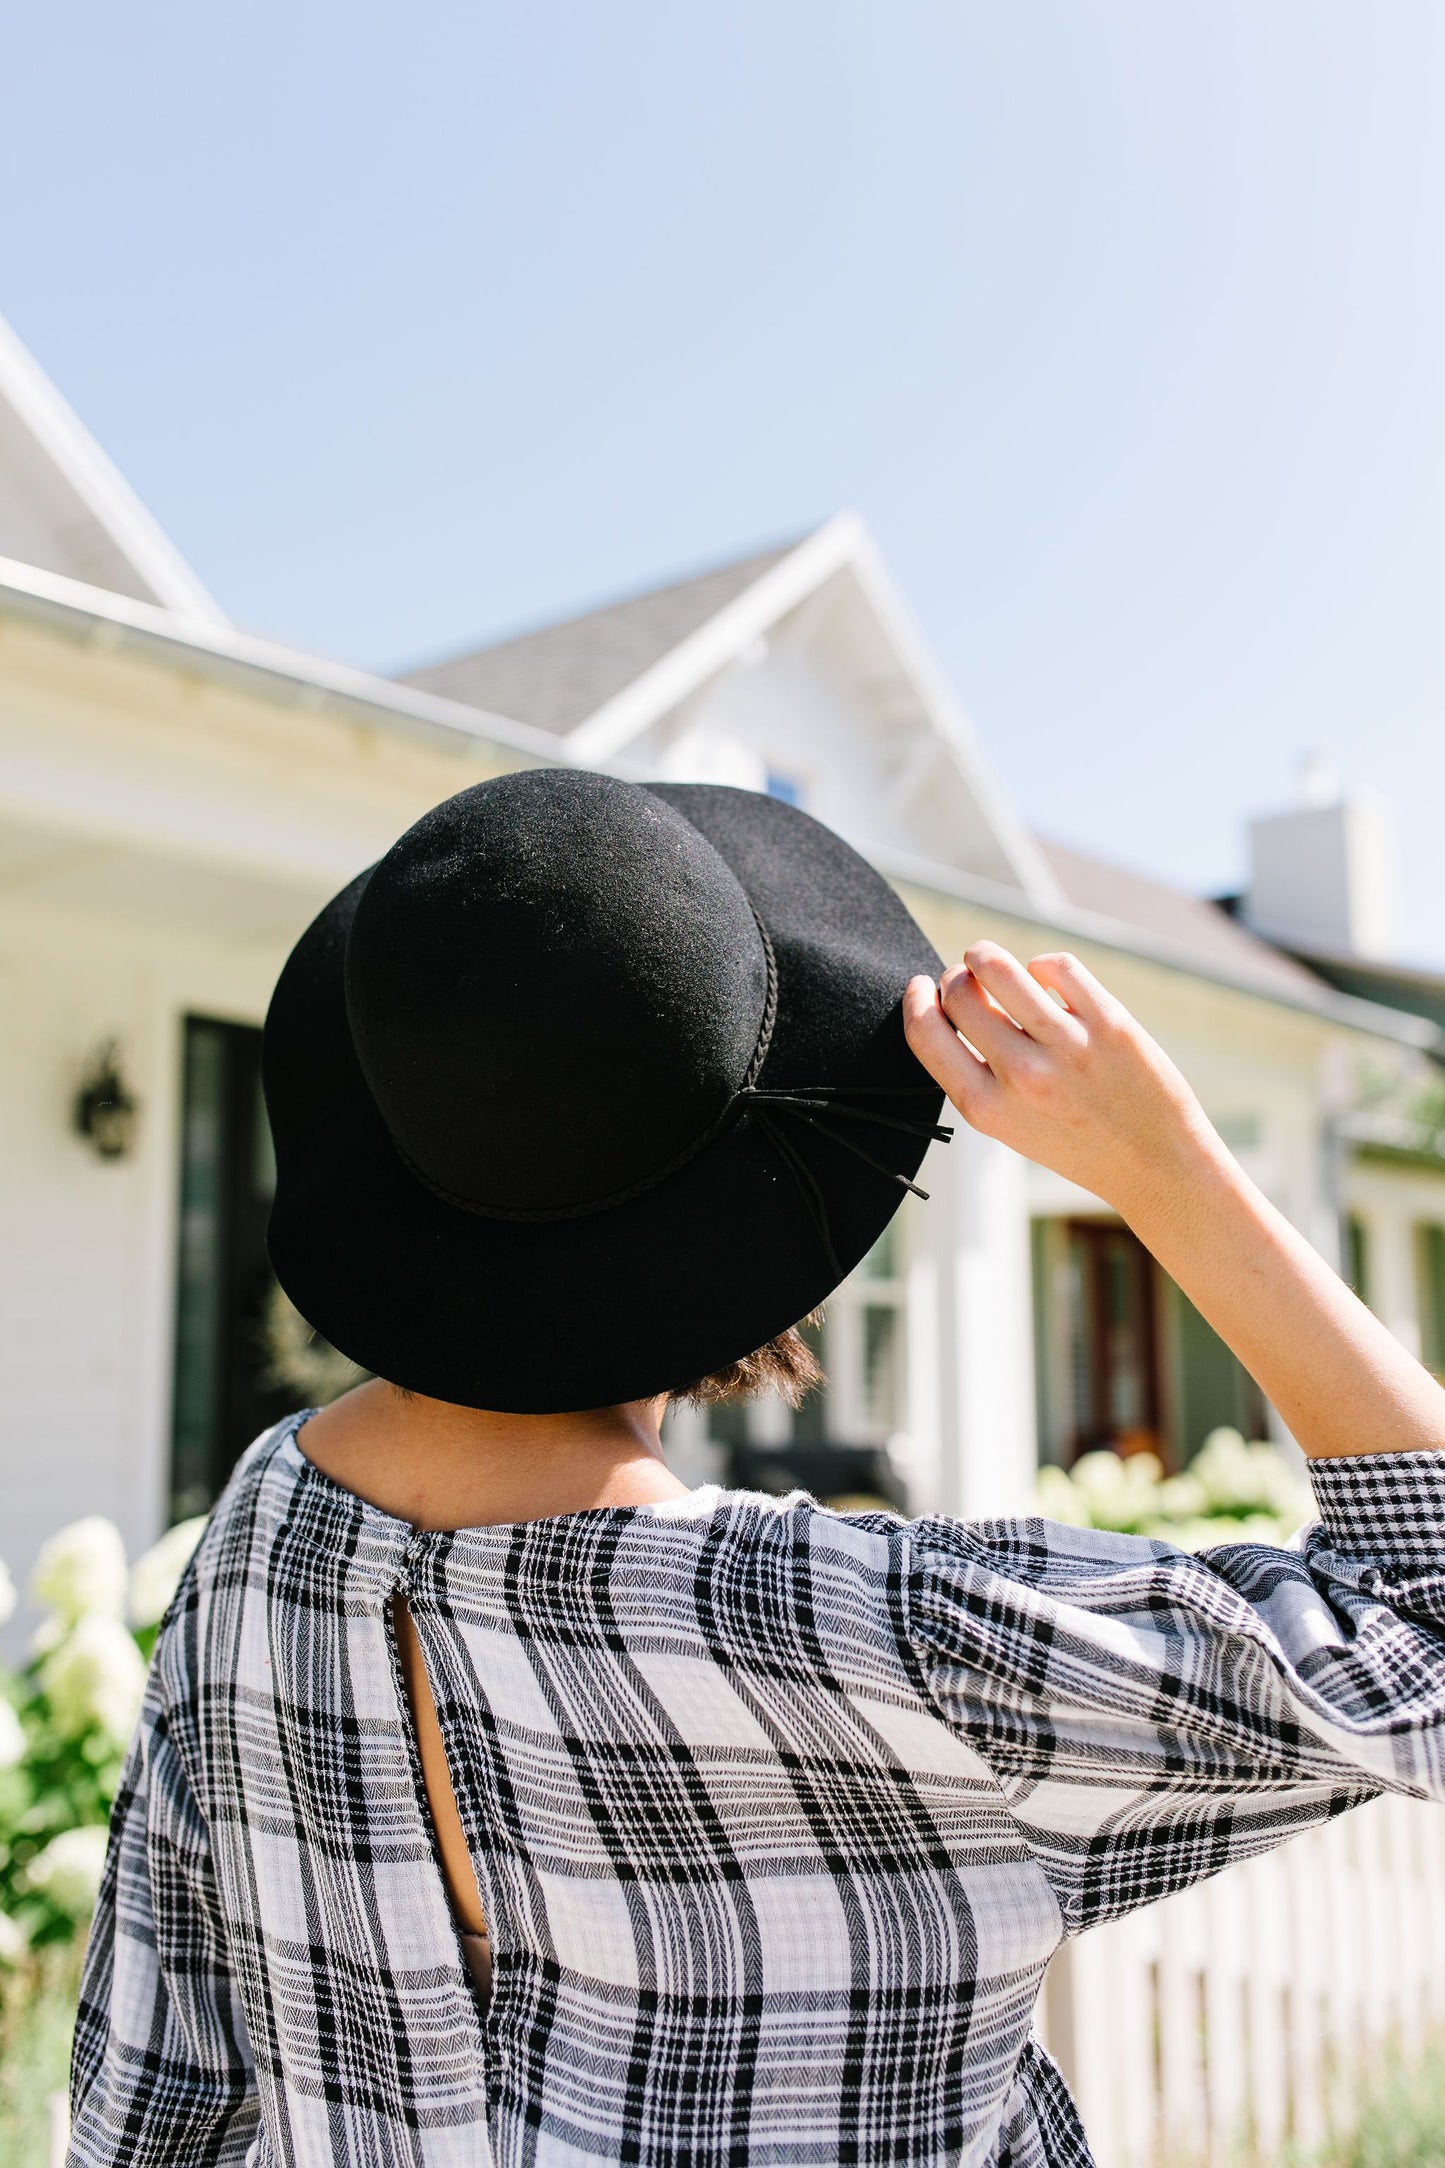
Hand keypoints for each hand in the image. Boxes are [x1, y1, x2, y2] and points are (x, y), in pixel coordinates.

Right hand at [905, 943, 1444, 1458]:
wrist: (1155, 1167)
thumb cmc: (1077, 1143)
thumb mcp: (1010, 1125)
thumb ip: (977, 1074)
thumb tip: (952, 1000)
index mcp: (987, 1109)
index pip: (925, 1034)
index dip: (916, 1000)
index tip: (922, 987)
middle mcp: (1022, 1078)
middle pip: (960, 994)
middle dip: (955, 977)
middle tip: (967, 979)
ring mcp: (1068, 1049)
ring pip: (1001, 969)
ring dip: (986, 956)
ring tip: (989, 960)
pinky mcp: (1110, 1025)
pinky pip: (1057, 968)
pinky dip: (1043, 966)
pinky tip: (1046, 978)